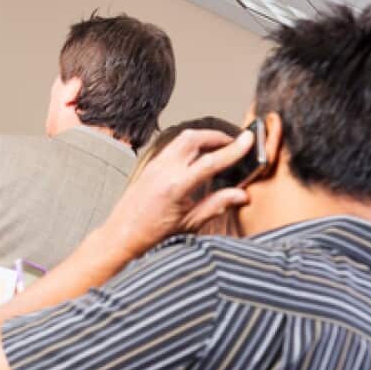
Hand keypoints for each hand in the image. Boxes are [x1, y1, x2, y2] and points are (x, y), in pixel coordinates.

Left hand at [102, 128, 252, 260]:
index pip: (211, 161)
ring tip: (219, 146)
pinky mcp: (150, 165)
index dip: (233, 149)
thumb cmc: (153, 232)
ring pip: (182, 139)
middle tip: (234, 143)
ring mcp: (154, 165)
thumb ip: (217, 205)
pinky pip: (173, 146)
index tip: (248, 139)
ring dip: (203, 137)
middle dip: (218, 136)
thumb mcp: (190, 223)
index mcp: (176, 186)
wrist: (122, 233)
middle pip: (195, 138)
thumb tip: (242, 195)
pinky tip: (199, 155)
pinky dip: (189, 144)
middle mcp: (164, 170)